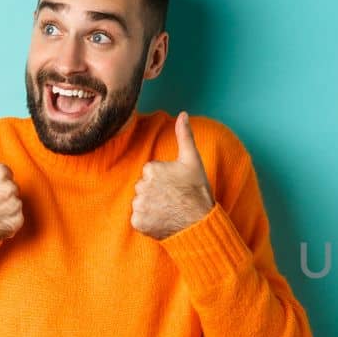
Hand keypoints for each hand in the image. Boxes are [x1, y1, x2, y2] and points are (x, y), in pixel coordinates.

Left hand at [132, 111, 214, 239]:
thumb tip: (183, 113)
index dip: (164, 180)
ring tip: (168, 210)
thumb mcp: (193, 161)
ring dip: (151, 207)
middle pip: (143, 187)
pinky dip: (147, 221)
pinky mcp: (138, 222)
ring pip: (140, 202)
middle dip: (155, 192)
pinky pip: (137, 219)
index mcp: (152, 168)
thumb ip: (184, 136)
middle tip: (173, 199)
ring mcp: (139, 205)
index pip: (151, 173)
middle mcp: (142, 185)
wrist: (200, 223)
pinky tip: (162, 220)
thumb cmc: (198, 191)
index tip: (176, 187)